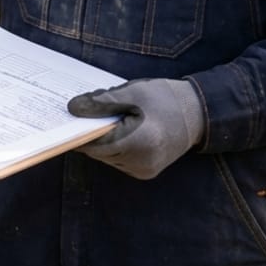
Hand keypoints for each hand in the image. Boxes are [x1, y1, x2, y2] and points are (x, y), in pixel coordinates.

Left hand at [67, 78, 205, 179]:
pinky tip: (120, 130)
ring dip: (102, 140)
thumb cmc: (165, 99)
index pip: (95, 142)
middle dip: (92, 133)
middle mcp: (141, 162)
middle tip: (87, 112)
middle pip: (99, 151)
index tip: (68, 117)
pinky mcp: (145, 172)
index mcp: (139, 142)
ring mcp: (144, 171)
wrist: (197, 114)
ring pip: (107, 157)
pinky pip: (118, 161)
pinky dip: (113, 147)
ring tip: (109, 119)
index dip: (80, 130)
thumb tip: (72, 109)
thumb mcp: (133, 92)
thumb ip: (102, 102)